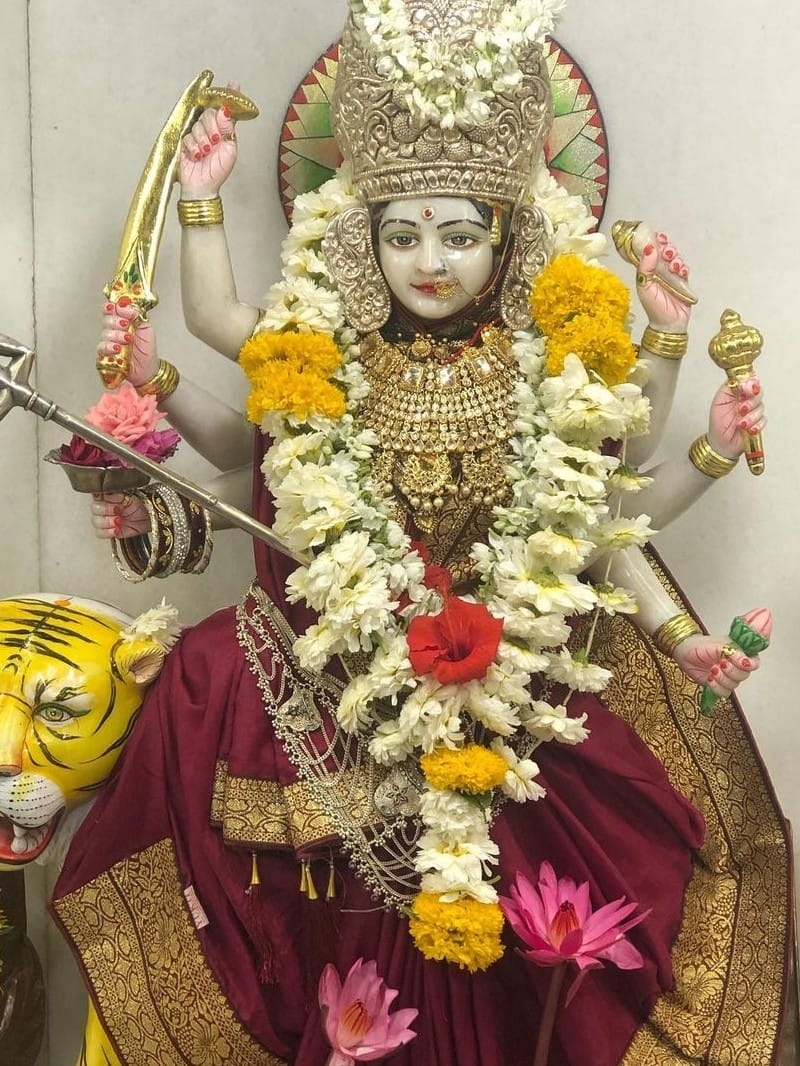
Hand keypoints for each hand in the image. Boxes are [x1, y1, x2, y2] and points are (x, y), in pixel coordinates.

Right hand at [90, 493, 148, 539]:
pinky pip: (100, 533)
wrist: (148, 518)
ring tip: (119, 521)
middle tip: (118, 510)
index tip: (109, 499)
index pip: (95, 494)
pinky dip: (108, 532)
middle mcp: (103, 507)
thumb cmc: (140, 505)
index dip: (100, 497)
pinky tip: (117, 530)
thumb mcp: (131, 496)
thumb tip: (107, 492)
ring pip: (95, 521)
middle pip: (94, 508)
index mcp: (107, 495)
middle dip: (106, 510)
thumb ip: (117, 494)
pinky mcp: (107, 531)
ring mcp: (104, 519)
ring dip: (107, 522)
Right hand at [97, 300, 156, 387]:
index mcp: (123, 320)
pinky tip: (117, 348)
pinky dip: (109, 346)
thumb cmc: (147, 349)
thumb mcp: (146, 328)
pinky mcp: (104, 354)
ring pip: (105, 333)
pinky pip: (101, 347)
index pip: (111, 309)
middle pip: (106, 319)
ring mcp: (109, 342)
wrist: (147, 369)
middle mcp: (114, 330)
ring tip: (127, 339)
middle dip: (116, 321)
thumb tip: (124, 304)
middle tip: (126, 325)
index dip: (112, 307)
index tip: (118, 308)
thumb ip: (136, 314)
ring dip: (116, 335)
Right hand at [179, 84, 238, 198]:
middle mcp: (210, 128)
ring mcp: (197, 134)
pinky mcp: (185, 141)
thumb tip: (226, 109)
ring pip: (198, 124)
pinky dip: (194, 147)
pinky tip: (197, 156)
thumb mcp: (230, 149)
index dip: (229, 95)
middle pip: (210, 113)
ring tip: (206, 153)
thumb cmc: (219, 170)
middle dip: (213, 126)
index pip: (226, 108)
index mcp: (223, 130)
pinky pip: (188, 136)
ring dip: (203, 140)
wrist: (203, 186)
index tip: (234, 83)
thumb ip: (228, 128)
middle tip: (215, 140)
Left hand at [636, 231, 693, 331]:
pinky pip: (685, 268)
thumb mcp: (644, 285)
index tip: (659, 237)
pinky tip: (682, 272)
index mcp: (647, 270)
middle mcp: (659, 270)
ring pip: (676, 258)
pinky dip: (684, 267)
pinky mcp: (683, 280)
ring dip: (676, 258)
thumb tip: (648, 246)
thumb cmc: (653, 305)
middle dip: (668, 248)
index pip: (650, 250)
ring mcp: (672, 275)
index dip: (655, 241)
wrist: (669, 322)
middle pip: (665, 251)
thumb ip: (645, 266)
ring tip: (674, 266)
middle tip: (668, 253)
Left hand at [673, 634, 758, 697]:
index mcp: (739, 652)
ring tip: (712, 669)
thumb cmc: (700, 645)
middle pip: (744, 675)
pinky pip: (724, 693)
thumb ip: (733, 652)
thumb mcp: (717, 645)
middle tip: (720, 663)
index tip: (740, 663)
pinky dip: (716, 687)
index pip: (754, 662)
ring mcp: (728, 676)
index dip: (749, 665)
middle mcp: (736, 665)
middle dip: (731, 671)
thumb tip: (746, 661)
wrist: (684, 653)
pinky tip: (709, 678)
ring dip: (722, 679)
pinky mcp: (719, 685)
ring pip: (734, 685)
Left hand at [707, 373, 765, 459]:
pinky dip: (755, 425)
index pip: (750, 379)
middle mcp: (746, 399)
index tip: (748, 389)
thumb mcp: (719, 399)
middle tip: (741, 409)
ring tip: (740, 424)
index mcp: (737, 391)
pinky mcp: (758, 422)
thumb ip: (731, 386)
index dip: (752, 383)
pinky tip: (747, 429)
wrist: (719, 442)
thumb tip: (745, 380)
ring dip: (750, 417)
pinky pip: (763, 420)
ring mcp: (753, 410)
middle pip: (758, 392)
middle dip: (750, 402)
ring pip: (761, 407)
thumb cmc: (718, 421)